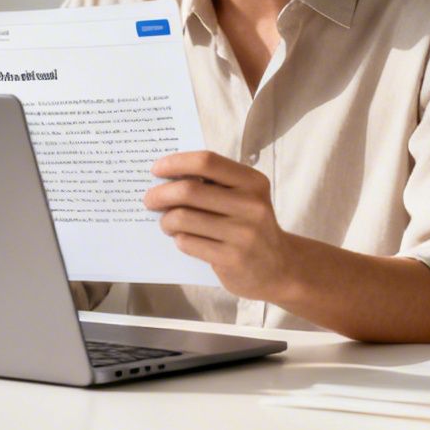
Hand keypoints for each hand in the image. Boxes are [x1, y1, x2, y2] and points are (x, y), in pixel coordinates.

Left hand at [144, 151, 292, 299]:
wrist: (279, 268)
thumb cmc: (252, 227)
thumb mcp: (246, 198)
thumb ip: (215, 185)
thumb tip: (169, 177)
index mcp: (253, 182)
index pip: (207, 161)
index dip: (176, 163)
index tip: (157, 169)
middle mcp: (251, 205)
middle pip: (189, 190)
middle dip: (160, 194)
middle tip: (150, 200)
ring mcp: (242, 233)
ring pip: (183, 218)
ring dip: (166, 220)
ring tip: (167, 223)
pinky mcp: (231, 258)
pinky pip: (188, 242)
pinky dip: (178, 239)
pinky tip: (183, 239)